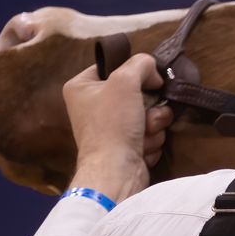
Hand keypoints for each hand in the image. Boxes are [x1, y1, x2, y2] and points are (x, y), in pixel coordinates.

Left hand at [60, 54, 167, 201]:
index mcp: (81, 87)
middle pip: (136, 92)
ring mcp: (109, 128)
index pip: (115, 66)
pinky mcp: (124, 146)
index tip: (148, 82)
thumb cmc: (112, 124)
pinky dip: (150, 139)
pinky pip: (148, 133)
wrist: (115, 171)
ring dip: (153, 123)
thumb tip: (153, 73)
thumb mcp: (125, 80)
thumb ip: (142, 64)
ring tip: (143, 134)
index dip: (135, 73)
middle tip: (145, 114)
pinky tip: (140, 147)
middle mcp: (91, 106)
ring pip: (147, 113)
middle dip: (149, 105)